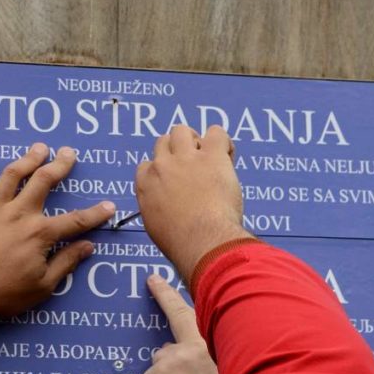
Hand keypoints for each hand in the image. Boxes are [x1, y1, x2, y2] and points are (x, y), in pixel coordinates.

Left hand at [0, 132, 115, 356]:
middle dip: (59, 166)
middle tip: (68, 153)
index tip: (108, 205)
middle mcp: (19, 214)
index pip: (74, 221)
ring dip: (28, 158)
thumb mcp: (41, 287)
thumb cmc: (0, 295)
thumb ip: (65, 263)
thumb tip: (88, 246)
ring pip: (14, 174)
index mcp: (39, 234)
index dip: (94, 214)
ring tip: (39, 147)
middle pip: (44, 183)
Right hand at [133, 124, 251, 283]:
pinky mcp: (211, 156)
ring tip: (208, 154)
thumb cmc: (181, 243)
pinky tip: (227, 156)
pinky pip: (216, 133)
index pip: (148, 164)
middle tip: (193, 165)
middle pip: (163, 141)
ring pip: (182, 130)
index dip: (163, 169)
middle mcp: (162, 166)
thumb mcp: (156, 226)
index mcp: (146, 183)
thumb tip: (167, 207)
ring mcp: (186, 158)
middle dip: (177, 150)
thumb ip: (157, 208)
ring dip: (194, 139)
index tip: (175, 181)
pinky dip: (223, 142)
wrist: (202, 240)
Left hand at [142, 273, 219, 373]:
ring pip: (160, 365)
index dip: (167, 294)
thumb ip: (208, 360)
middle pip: (170, 347)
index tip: (152, 279)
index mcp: (209, 347)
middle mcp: (188, 349)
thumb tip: (191, 361)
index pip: (185, 313)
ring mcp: (169, 361)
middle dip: (172, 363)